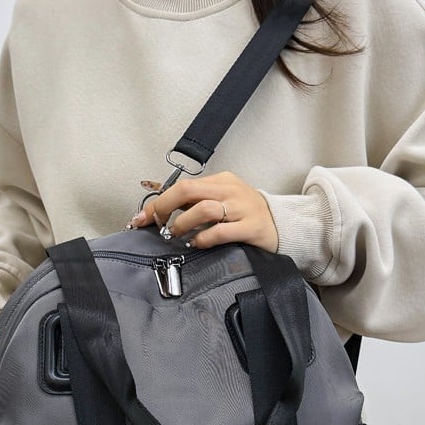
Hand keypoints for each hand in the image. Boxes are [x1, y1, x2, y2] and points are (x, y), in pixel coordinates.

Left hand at [129, 171, 277, 251]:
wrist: (282, 226)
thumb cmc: (247, 216)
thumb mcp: (223, 201)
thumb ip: (197, 204)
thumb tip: (161, 212)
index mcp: (222, 181)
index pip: (183, 185)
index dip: (158, 201)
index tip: (142, 217)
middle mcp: (230, 191)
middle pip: (189, 190)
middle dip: (164, 207)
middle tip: (156, 224)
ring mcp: (242, 208)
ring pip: (204, 208)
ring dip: (183, 223)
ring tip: (177, 234)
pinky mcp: (251, 227)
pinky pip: (220, 231)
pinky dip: (203, 238)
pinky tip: (197, 243)